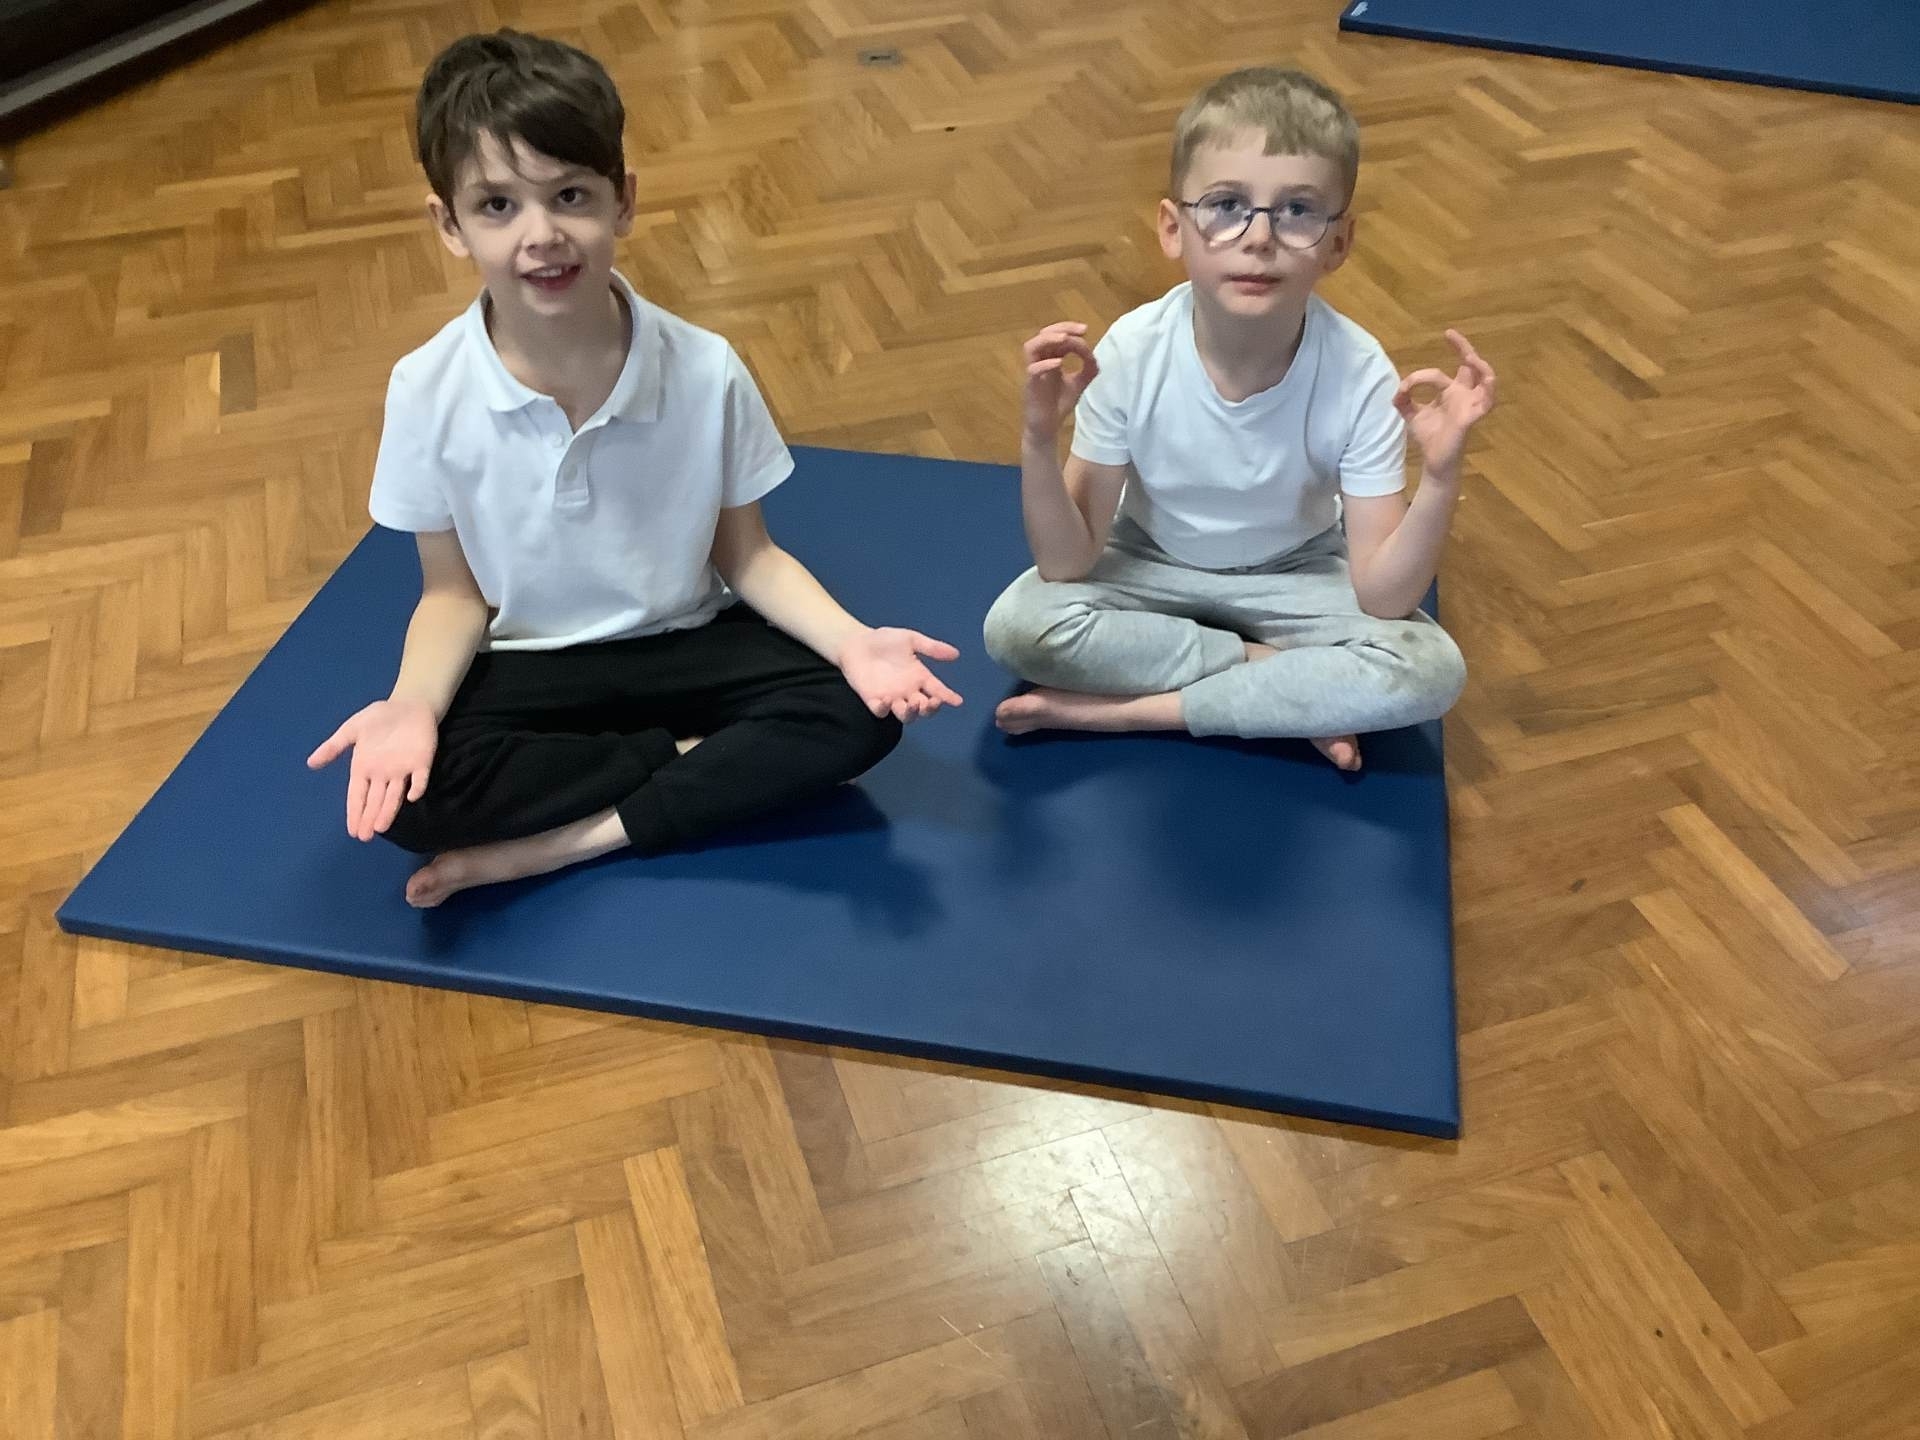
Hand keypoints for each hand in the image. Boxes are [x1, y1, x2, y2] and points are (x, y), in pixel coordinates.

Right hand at [307, 698, 437, 840]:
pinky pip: (420, 778)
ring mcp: (403, 770)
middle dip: (369, 818)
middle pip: (375, 800)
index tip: (352, 831)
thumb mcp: (352, 729)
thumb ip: (334, 746)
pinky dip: (416, 787)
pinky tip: (410, 797)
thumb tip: (310, 763)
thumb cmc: (379, 719)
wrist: (408, 704)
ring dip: (388, 811)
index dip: (355, 812)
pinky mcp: (422, 762)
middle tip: (365, 837)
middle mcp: (383, 774)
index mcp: (365, 768)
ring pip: (394, 795)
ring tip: (381, 828)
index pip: (358, 795)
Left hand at [839, 628, 963, 722]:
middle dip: (930, 708)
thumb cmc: (884, 640)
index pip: (937, 690)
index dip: (948, 697)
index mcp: (919, 677)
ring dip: (912, 713)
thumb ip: (931, 647)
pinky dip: (884, 709)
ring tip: (913, 703)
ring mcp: (891, 698)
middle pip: (924, 708)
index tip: (958, 701)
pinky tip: (886, 699)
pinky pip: (880, 712)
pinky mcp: (873, 701)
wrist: (856, 642)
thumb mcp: (911, 639)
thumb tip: (956, 654)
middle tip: (932, 701)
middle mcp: (908, 691)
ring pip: (906, 715)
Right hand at [1022, 322, 1098, 441]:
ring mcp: (1033, 373)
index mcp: (1050, 358)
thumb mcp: (1079, 384)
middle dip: (1062, 328)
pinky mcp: (1030, 386)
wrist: (1048, 427)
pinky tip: (1059, 363)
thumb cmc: (1058, 404)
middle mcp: (1040, 362)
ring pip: (1031, 347)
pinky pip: (1032, 370)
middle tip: (1080, 330)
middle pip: (1043, 335)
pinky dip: (1045, 364)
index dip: (1070, 329)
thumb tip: (1094, 355)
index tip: (1085, 331)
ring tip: (1065, 338)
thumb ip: (1088, 369)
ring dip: (1048, 339)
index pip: (1056, 336)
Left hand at [1394, 329, 1496, 481]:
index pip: (1438, 374)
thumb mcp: (1412, 415)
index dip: (1419, 377)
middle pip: (1471, 366)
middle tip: (1451, 334)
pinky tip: (1486, 379)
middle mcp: (1463, 395)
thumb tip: (1396, 390)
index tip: (1404, 387)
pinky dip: (1488, 390)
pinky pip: (1487, 401)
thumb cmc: (1429, 437)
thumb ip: (1403, 401)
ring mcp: (1470, 405)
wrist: (1434, 461)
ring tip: (1470, 356)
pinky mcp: (1472, 417)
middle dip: (1464, 348)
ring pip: (1487, 380)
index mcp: (1450, 392)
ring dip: (1481, 366)